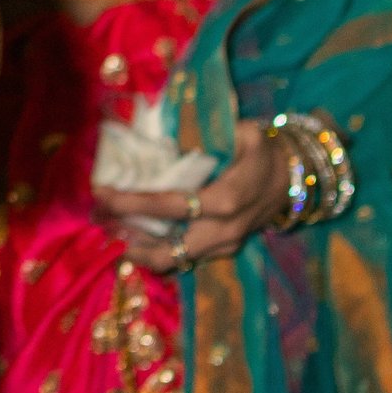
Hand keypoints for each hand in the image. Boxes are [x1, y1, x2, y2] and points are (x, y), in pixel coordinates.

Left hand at [101, 116, 289, 269]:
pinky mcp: (222, 251)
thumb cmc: (264, 151)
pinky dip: (156, 250)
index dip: (133, 202)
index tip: (102, 193)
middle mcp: (224, 231)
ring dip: (139, 249)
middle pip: (168, 249)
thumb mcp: (244, 132)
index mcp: (227, 199)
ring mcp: (224, 246)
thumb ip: (208, 132)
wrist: (294, 179)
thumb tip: (165, 131)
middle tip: (98, 219)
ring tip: (108, 230)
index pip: (171, 206)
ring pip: (174, 260)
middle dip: (128, 237)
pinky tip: (132, 237)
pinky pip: (184, 258)